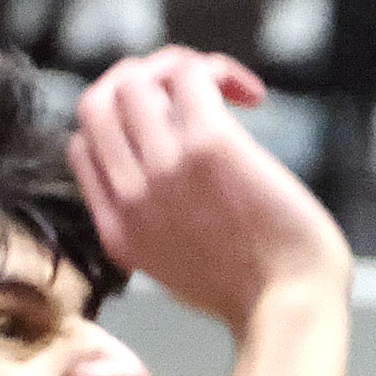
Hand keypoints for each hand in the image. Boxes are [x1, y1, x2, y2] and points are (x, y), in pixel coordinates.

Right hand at [67, 46, 352, 332]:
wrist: (293, 307)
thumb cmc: (260, 292)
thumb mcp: (178, 270)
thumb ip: (158, 227)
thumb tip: (168, 182)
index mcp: (117, 229)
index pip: (82, 145)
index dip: (121, 122)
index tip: (170, 128)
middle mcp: (131, 195)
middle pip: (97, 101)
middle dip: (140, 80)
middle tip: (193, 92)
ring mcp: (165, 168)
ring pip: (136, 79)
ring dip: (180, 67)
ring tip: (225, 89)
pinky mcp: (209, 146)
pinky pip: (189, 76)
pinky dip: (217, 70)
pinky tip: (251, 94)